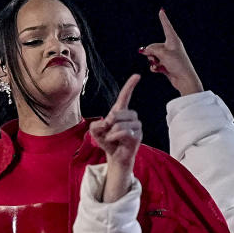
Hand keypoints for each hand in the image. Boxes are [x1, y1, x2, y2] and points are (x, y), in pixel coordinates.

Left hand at [89, 74, 141, 201]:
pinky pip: (124, 131)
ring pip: (120, 123)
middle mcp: (131, 117)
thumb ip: (96, 123)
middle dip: (109, 122)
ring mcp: (136, 126)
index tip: (137, 75)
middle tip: (107, 131)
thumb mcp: (95, 131)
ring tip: (111, 137)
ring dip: (111, 131)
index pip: (125, 96)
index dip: (130, 86)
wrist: (114, 157)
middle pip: (119, 112)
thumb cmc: (107, 141)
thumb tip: (108, 122)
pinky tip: (114, 140)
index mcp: (121, 112)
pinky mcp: (138, 136)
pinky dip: (115, 136)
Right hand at [139, 9, 203, 96]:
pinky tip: (158, 70)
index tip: (161, 10)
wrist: (184, 79)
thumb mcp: (163, 54)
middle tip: (154, 58)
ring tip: (158, 65)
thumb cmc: (178, 64)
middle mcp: (170, 46)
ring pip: (153, 55)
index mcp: (173, 40)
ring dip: (153, 60)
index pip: (166, 26)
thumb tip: (144, 51)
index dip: (163, 19)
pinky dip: (155, 67)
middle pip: (154, 45)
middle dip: (151, 52)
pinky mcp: (166, 64)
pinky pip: (155, 63)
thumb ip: (151, 50)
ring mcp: (168, 56)